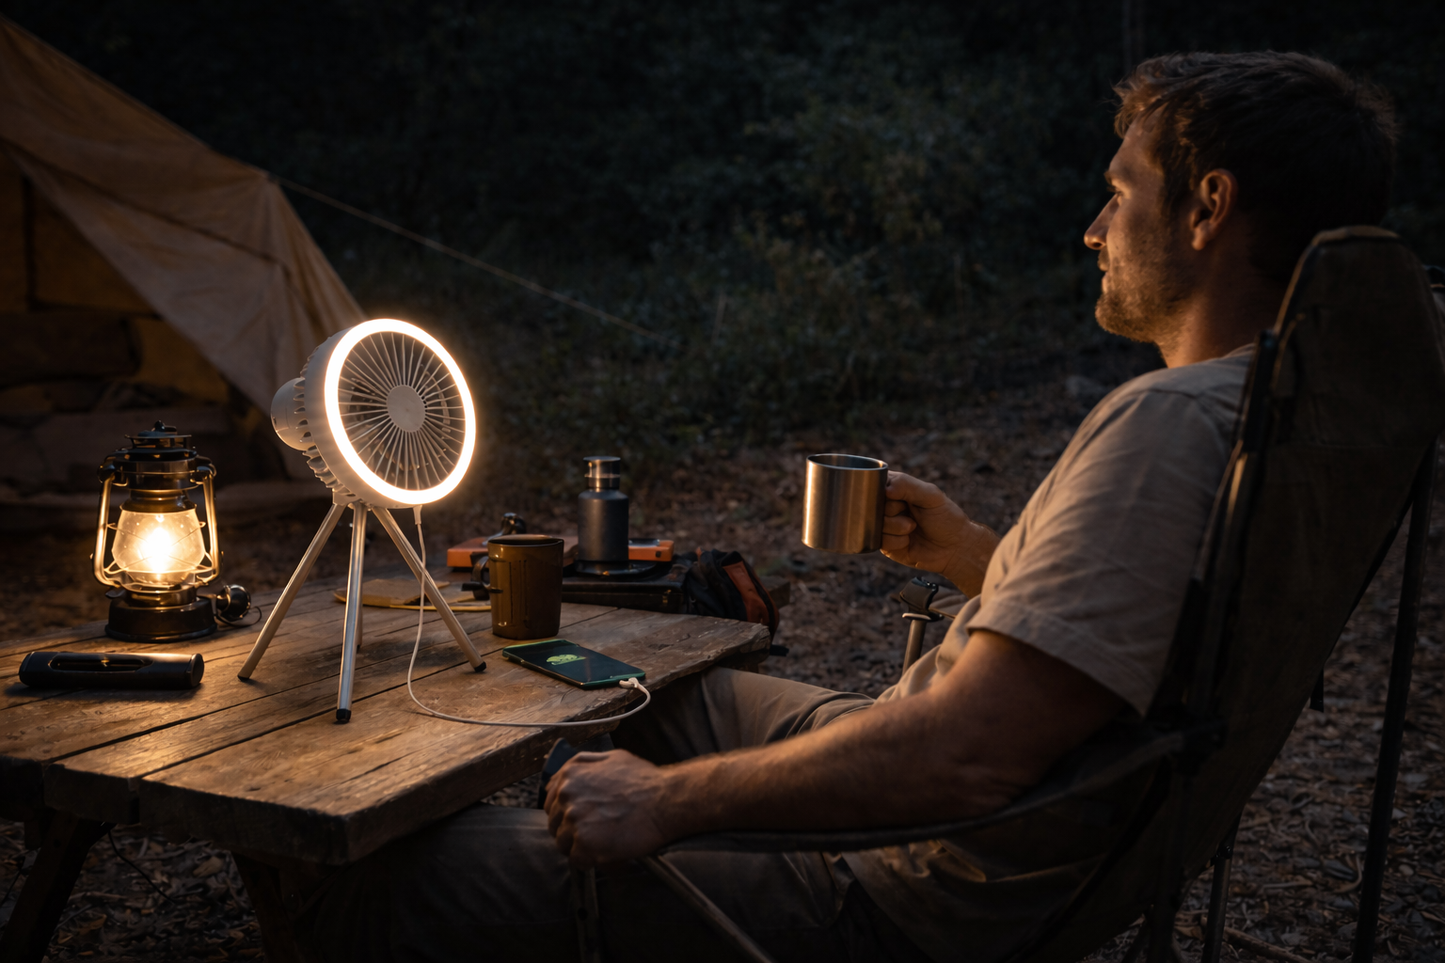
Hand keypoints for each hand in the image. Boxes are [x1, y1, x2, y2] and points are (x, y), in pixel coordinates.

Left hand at [544, 749, 671, 866]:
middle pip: (555, 823)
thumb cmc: (644, 780)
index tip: (580, 819)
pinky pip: (577, 860)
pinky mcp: (584, 842)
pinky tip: (606, 853)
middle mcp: (567, 795)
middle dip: (571, 830)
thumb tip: (563, 776)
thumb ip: (583, 764)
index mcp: (570, 774)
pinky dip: (590, 860)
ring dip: (579, 847)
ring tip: (602, 844)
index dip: (566, 812)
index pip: (551, 801)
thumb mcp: (612, 758)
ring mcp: (574, 819)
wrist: (666, 800)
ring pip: (563, 843)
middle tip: (595, 833)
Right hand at [881, 471, 997, 595]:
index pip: (875, 483)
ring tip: (912, 528)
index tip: (898, 497)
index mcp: (896, 490)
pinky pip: (880, 541)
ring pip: (875, 523)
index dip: (883, 491)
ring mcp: (885, 526)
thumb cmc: (946, 517)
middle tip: (910, 514)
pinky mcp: (886, 545)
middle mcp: (887, 507)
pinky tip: (909, 541)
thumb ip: (907, 485)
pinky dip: (897, 541)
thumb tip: (885, 489)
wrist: (955, 548)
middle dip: (893, 510)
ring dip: (897, 527)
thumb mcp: (931, 495)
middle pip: (872, 504)